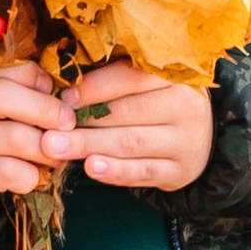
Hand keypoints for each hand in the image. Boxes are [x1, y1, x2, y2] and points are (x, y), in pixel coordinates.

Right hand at [0, 62, 61, 226]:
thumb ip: (25, 98)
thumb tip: (63, 96)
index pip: (6, 67)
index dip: (38, 79)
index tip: (54, 95)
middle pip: (0, 94)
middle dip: (45, 108)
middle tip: (68, 125)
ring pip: (14, 137)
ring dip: (46, 150)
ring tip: (54, 157)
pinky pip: (9, 172)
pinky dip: (30, 177)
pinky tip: (30, 177)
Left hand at [41, 60, 215, 191]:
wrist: (203, 137)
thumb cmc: (161, 102)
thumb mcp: (150, 83)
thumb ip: (115, 80)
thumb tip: (62, 86)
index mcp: (176, 77)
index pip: (133, 78)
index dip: (96, 88)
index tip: (63, 97)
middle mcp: (186, 107)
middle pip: (129, 113)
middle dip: (84, 122)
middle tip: (48, 130)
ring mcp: (186, 141)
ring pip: (132, 143)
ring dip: (91, 146)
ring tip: (57, 149)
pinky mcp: (179, 171)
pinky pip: (142, 172)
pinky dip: (115, 171)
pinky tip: (91, 168)